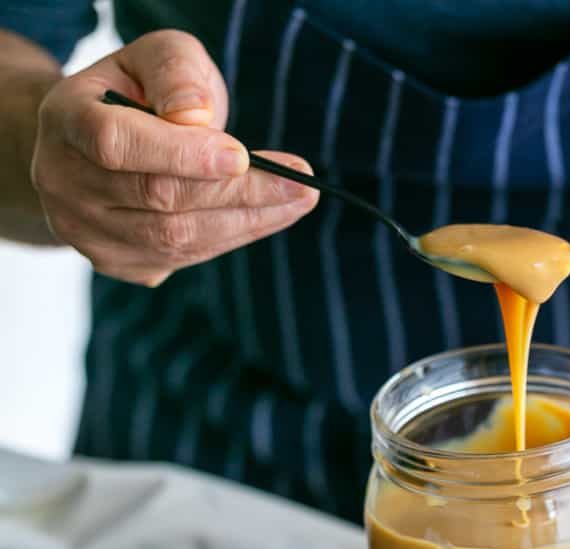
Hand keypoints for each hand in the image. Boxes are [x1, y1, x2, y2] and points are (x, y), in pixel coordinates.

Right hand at [30, 30, 317, 285]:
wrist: (92, 145)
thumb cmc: (131, 94)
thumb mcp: (152, 59)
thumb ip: (175, 75)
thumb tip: (198, 119)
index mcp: (66, 121)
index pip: (118, 144)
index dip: (183, 154)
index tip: (244, 156)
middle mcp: (65, 183)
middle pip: (160, 198)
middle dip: (239, 193)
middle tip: (300, 185)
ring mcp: (87, 232)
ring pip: (177, 238)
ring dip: (247, 222)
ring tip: (296, 202)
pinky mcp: (117, 263)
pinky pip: (184, 258)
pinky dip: (231, 238)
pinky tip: (266, 218)